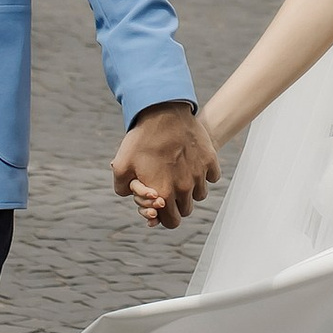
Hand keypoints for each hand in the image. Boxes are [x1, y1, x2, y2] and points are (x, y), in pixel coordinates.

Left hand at [113, 103, 219, 230]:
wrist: (162, 111)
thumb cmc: (140, 139)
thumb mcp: (121, 165)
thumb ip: (122, 189)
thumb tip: (131, 196)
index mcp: (164, 194)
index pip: (171, 222)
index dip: (164, 217)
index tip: (160, 205)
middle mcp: (185, 188)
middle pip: (186, 210)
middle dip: (177, 204)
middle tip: (169, 188)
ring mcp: (199, 174)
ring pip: (200, 194)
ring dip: (191, 190)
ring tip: (179, 174)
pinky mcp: (210, 160)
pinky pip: (212, 177)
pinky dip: (204, 174)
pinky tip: (192, 164)